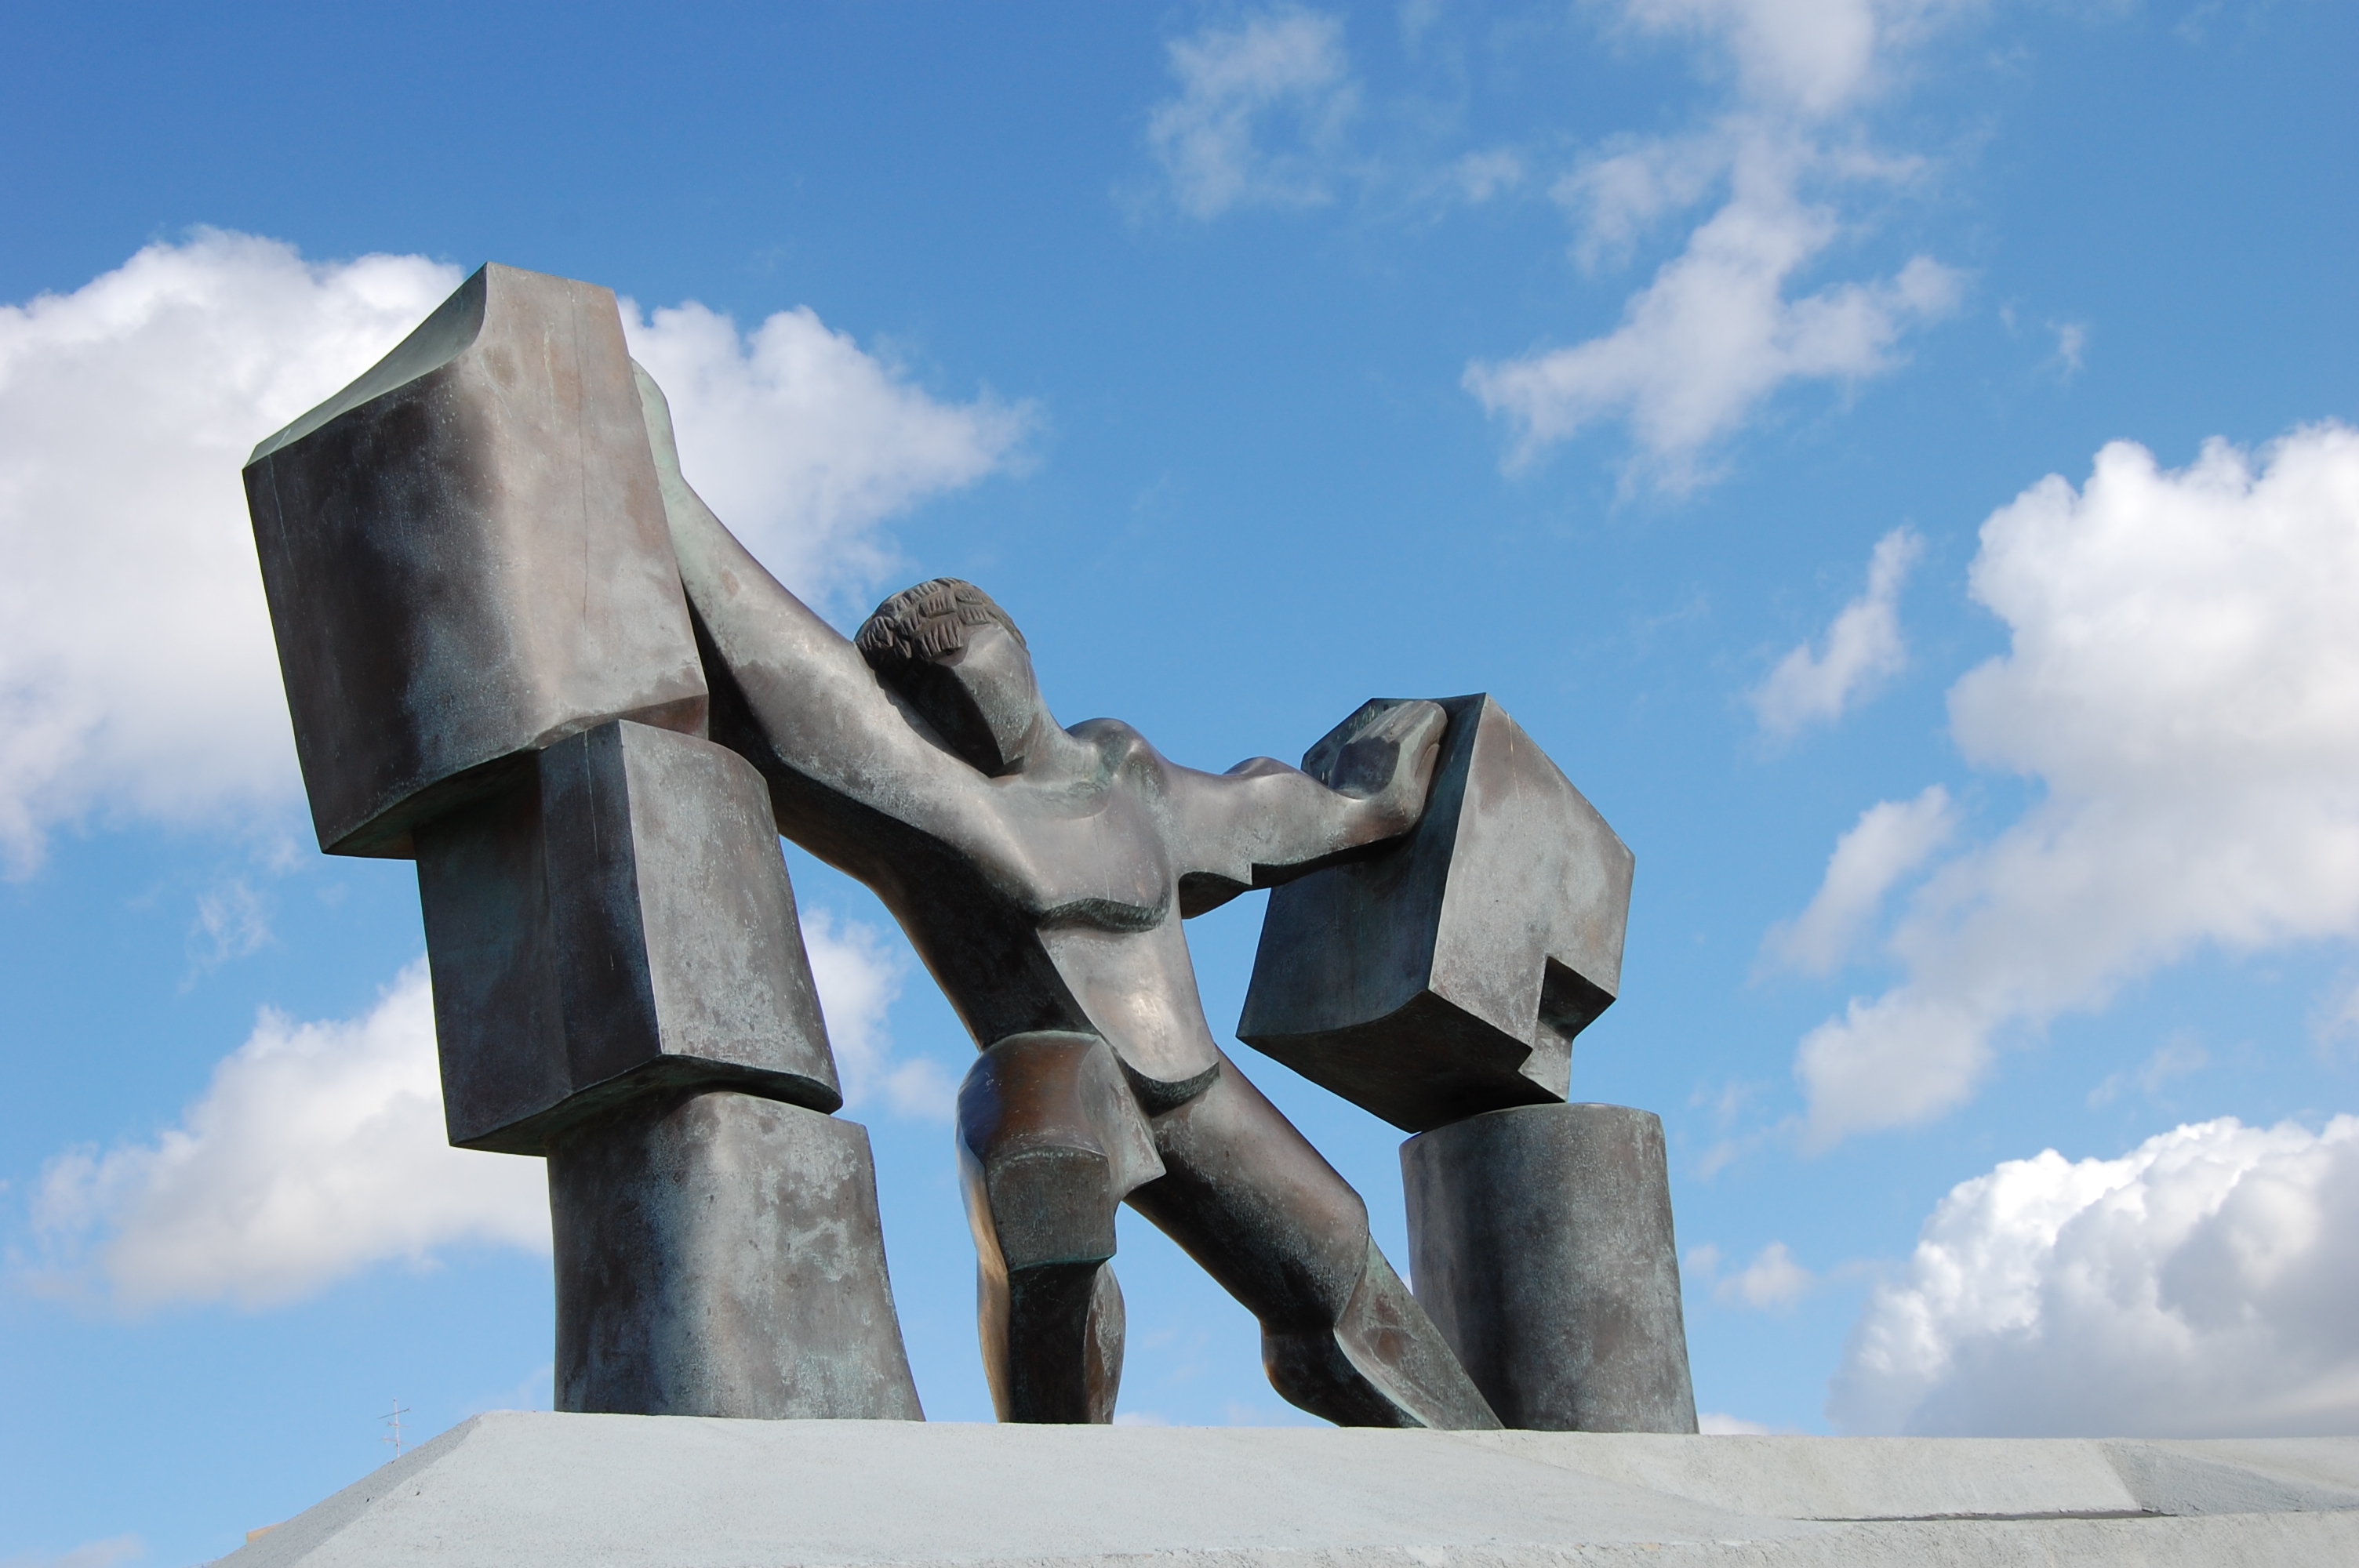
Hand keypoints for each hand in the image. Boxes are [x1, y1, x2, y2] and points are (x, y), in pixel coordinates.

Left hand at [1323, 699, 1446, 828]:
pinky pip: (1377, 723)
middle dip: (1426, 718)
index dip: (1440, 724)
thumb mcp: (1417, 797)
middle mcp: (1385, 733)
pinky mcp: (1353, 742)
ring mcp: (1367, 735)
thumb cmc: (1385, 813)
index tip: (1440, 738)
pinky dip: (1389, 727)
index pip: (1431, 713)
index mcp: (1404, 745)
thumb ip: (1427, 767)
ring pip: (1394, 712)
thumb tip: (1435, 746)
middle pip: (1414, 707)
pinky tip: (1391, 744)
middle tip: (1431, 736)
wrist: (1343, 815)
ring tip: (1412, 740)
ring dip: (1407, 720)